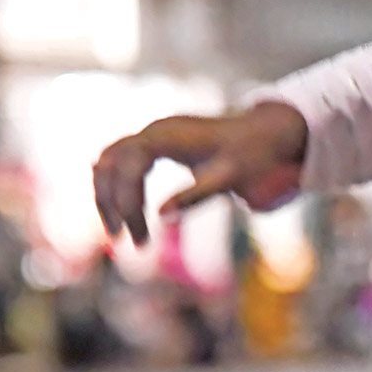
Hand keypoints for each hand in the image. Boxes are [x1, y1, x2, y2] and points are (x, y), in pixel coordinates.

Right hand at [92, 100, 308, 244]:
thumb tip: (162, 216)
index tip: (139, 238)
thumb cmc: (249, 155)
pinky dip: (115, 186)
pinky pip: (120, 162)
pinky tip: (120, 210)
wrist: (264, 134)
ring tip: (119, 232)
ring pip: (109, 162)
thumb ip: (196, 196)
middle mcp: (155, 130)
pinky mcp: (154, 144)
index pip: (131, 166)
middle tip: (122, 241)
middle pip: (111, 163)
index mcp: (170, 135)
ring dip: (108, 195)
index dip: (128, 202)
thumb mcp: (228, 179)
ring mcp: (152, 134)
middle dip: (110, 203)